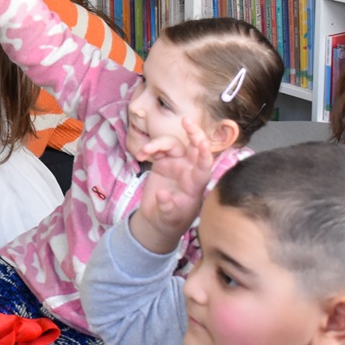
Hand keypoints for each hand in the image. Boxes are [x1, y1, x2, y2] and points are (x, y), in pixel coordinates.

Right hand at [128, 119, 215, 255]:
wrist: (158, 222)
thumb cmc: (169, 222)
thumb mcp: (169, 219)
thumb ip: (167, 208)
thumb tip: (162, 195)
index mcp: (195, 184)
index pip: (203, 167)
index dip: (205, 155)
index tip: (203, 144)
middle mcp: (188, 171)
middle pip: (195, 147)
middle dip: (193, 133)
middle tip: (186, 121)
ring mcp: (176, 165)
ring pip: (173, 144)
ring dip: (159, 143)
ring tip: (145, 151)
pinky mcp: (162, 163)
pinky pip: (158, 149)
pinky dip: (149, 148)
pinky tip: (140, 156)